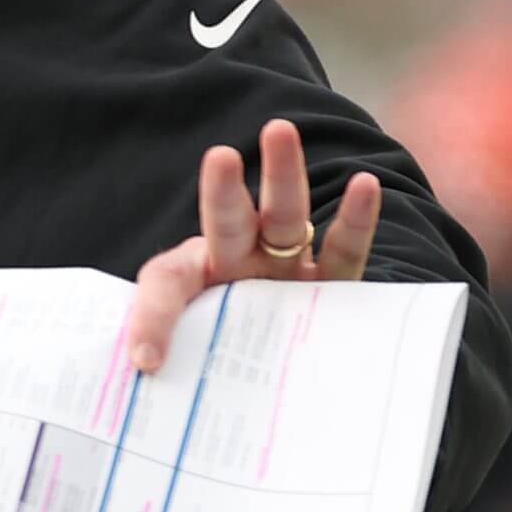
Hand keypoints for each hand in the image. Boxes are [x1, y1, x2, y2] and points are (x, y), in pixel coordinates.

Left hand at [126, 117, 378, 372]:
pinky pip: (344, 251)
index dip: (152, 316)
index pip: (167, 280)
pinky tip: (367, 185)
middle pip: (230, 221)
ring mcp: (288, 269)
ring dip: (283, 176)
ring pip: (286, 218)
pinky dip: (357, 219)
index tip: (144, 359)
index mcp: (195, 279)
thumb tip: (146, 379)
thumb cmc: (218, 359)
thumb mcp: (190, 364)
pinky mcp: (332, 286)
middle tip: (218, 155)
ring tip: (279, 131)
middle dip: (221, 190)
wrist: (267, 374)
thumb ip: (172, 363)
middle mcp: (241, 264)